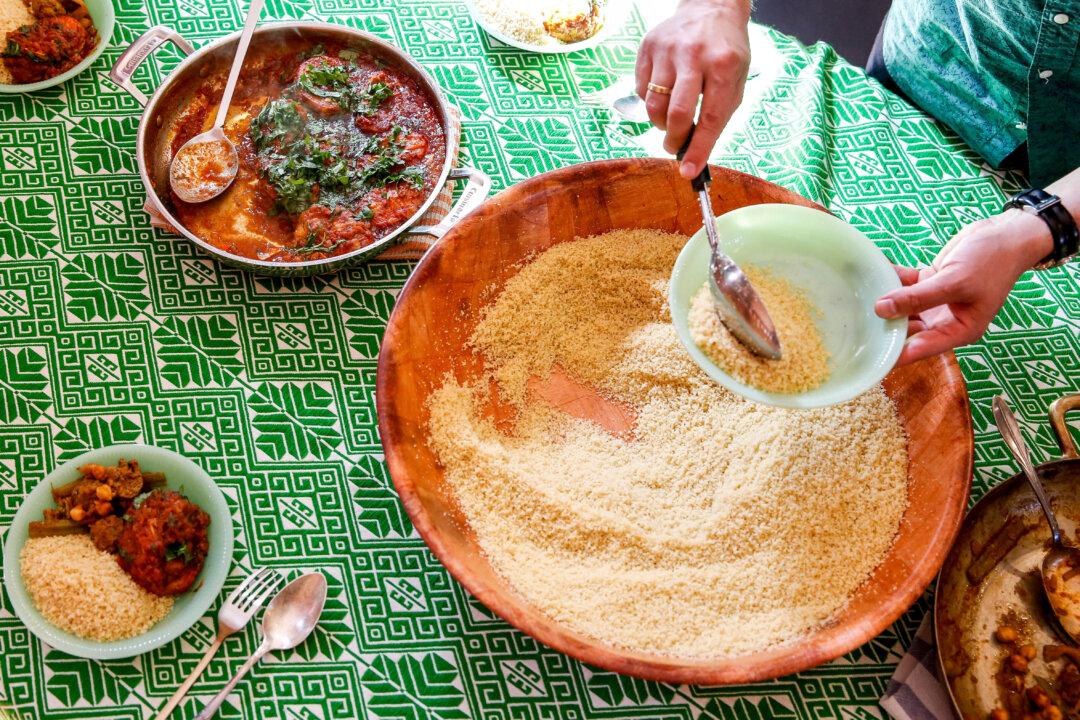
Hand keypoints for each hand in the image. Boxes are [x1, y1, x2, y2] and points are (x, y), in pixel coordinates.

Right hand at [635, 0, 750, 178]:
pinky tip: (664, 93)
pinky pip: (640, 90)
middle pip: (676, 113)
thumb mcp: (736, 80)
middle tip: (676, 147)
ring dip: (660, 123)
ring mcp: (667, 49)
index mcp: (724, 65)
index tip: (689, 172)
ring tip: (671, 119)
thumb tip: (696, 153)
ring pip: (653, 105)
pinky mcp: (648, 47)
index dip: (699, 149)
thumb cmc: (726, 51)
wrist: (711, 7)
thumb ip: (718, 115)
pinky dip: (650, 102)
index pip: (710, 118)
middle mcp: (694, 55)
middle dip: (675, 140)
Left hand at [874, 210, 1053, 365]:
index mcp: (960, 330)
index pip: (922, 348)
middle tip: (854, 326)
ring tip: (856, 299)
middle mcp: (946, 320)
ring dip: (884, 301)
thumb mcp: (954, 282)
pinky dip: (891, 279)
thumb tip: (882, 309)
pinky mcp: (929, 283)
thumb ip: (918, 297)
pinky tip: (873, 271)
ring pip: (902, 307)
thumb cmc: (992, 262)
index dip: (896, 354)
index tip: (871, 357)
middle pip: (908, 329)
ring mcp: (936, 302)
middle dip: (885, 326)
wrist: (1006, 234)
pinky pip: (904, 286)